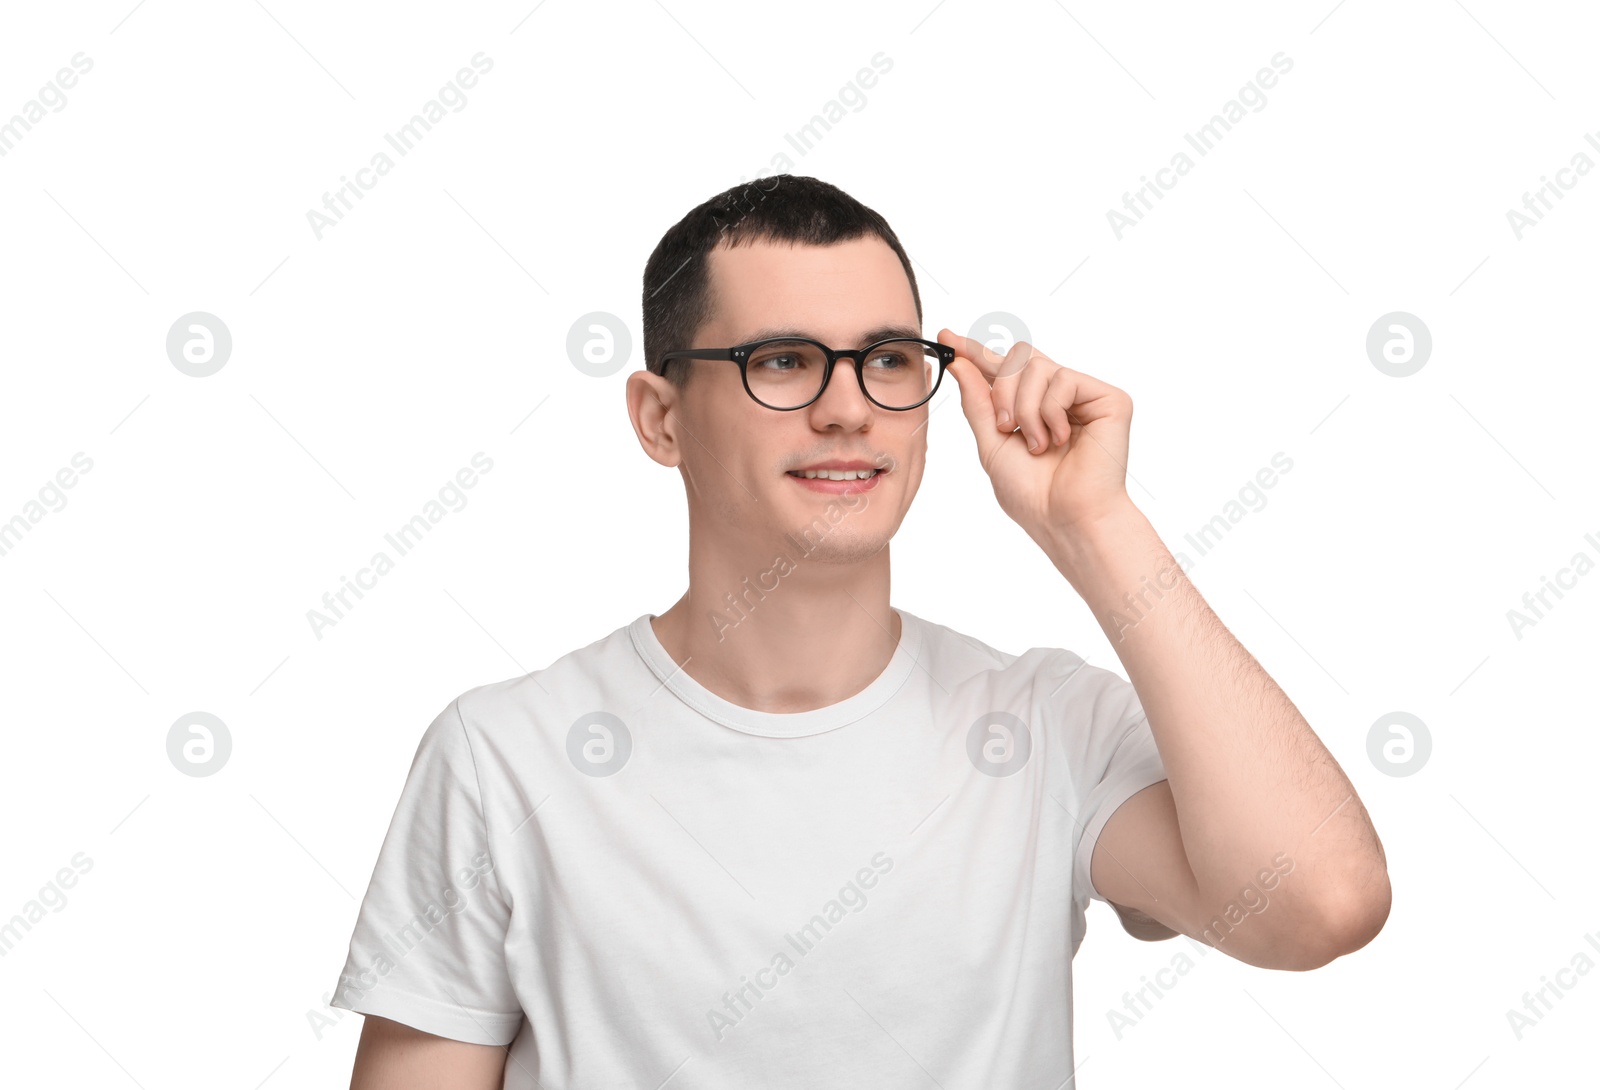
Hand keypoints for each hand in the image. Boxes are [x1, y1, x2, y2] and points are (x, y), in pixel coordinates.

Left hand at [938, 327, 1134, 539]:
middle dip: (1000, 389)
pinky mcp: (1109, 398)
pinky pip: (1064, 378)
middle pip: (1017, 358)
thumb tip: (959, 363)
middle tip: (1004, 426)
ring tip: (1036, 444)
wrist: (1066, 519)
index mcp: (1032, 407)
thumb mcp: (992, 444)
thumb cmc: (1033, 494)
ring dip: (1025, 407)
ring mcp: (1085, 396)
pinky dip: (1051, 411)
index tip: (948, 338)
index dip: (976, 352)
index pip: (1002, 368)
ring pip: (1036, 366)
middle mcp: (1060, 397)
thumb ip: (977, 402)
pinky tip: (1060, 440)